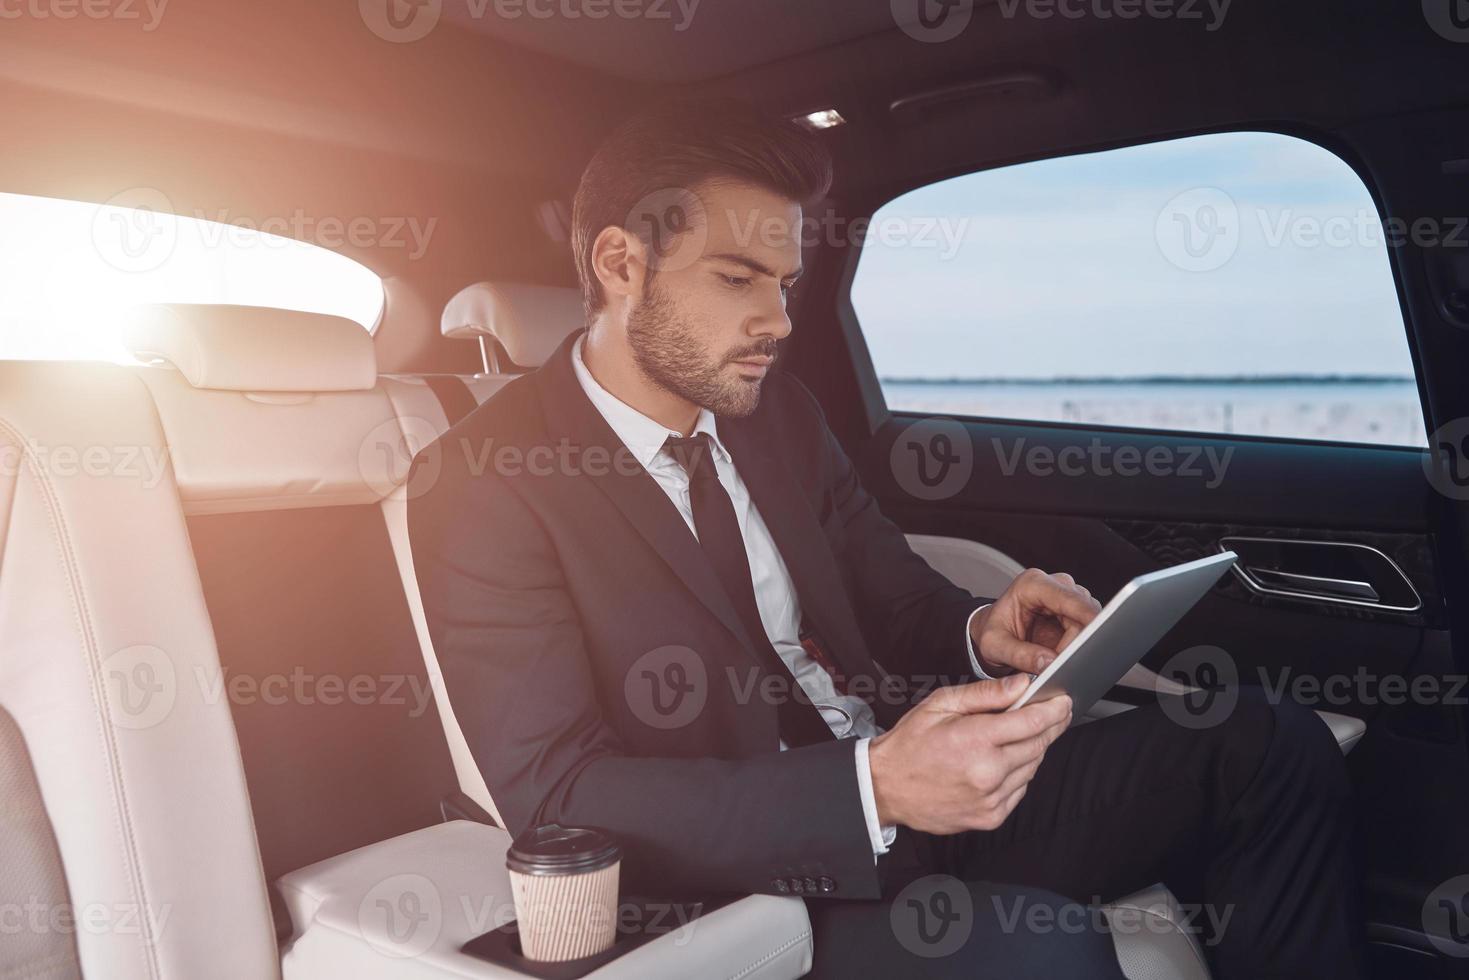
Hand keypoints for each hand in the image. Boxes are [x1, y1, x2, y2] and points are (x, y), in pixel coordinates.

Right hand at [869, 674, 1071, 833]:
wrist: (886, 788)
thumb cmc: (909, 744)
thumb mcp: (940, 704)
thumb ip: (985, 694)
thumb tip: (1021, 685)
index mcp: (974, 740)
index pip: (1032, 722)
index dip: (1054, 710)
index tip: (1062, 701)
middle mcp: (987, 772)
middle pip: (1038, 745)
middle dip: (1050, 726)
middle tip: (1055, 713)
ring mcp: (991, 799)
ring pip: (1032, 767)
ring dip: (1035, 748)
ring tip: (1024, 734)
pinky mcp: (991, 817)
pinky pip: (1020, 789)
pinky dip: (1020, 772)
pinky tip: (1005, 760)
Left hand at [970, 568, 1101, 675]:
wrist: (991, 630)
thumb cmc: (992, 632)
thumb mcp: (995, 646)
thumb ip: (1021, 655)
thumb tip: (1050, 663)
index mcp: (1032, 584)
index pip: (1069, 598)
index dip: (1086, 616)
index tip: (1099, 633)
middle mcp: (1053, 585)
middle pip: (1083, 613)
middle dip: (1076, 642)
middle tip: (1058, 664)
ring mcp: (1067, 598)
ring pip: (1089, 622)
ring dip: (1075, 645)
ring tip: (1050, 657)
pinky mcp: (1074, 612)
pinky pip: (1087, 630)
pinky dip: (1076, 646)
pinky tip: (1058, 654)